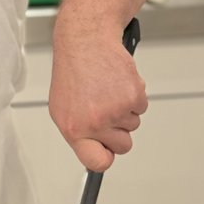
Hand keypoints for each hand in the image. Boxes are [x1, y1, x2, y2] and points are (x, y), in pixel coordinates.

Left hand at [49, 26, 147, 170]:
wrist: (86, 42)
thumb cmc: (73, 71)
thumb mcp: (63, 108)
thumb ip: (79, 132)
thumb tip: (94, 151)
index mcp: (74, 129)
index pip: (96, 162)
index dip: (106, 158)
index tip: (107, 153)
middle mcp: (94, 122)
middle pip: (122, 146)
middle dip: (119, 132)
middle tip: (108, 112)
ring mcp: (115, 110)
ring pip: (133, 125)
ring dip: (124, 110)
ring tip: (107, 91)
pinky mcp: (133, 96)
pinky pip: (141, 108)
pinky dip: (134, 96)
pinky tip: (117, 83)